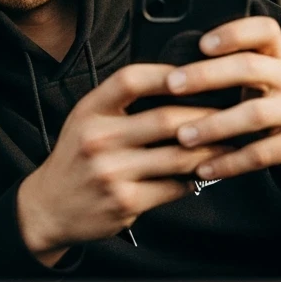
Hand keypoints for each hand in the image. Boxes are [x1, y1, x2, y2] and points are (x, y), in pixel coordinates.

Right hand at [16, 63, 230, 265]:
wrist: (48, 207)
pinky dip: (194, 179)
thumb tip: (180, 87)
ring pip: (178, 157)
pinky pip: (174, 187)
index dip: (169, 75)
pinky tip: (205, 173)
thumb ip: (122, 103)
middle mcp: (97, 139)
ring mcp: (111, 172)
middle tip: (233, 114)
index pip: (132, 80)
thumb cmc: (77, 158)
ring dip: (211, 151)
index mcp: (90, 111)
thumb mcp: (86, 120)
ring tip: (230, 144)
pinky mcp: (125, 201)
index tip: (198, 74)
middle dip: (206, 117)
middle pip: (165, 119)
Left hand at [164, 16, 280, 182]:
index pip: (264, 31)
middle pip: (250, 68)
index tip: (202, 43)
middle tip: (172, 85)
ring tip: (183, 136)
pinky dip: (230, 162)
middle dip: (206, 75)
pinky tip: (204, 168)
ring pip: (255, 114)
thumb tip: (174, 68)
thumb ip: (235, 67)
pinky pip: (262, 153)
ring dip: (214, 125)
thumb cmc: (280, 104)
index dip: (234, 33)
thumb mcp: (267, 79)